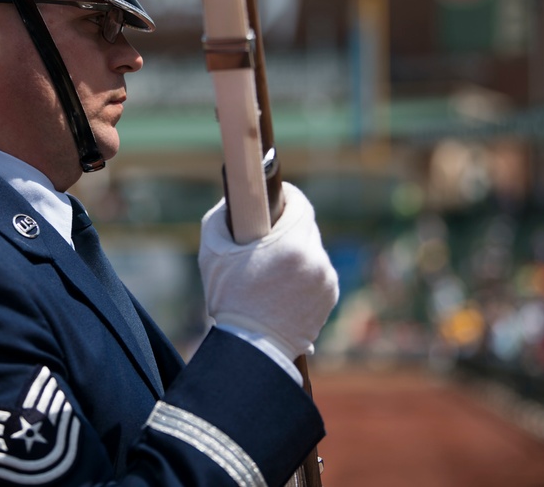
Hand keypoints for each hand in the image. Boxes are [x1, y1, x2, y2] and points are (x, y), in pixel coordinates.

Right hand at [198, 182, 338, 360]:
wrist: (253, 348)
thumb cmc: (229, 298)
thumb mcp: (212, 252)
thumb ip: (221, 217)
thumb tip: (232, 201)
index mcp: (292, 242)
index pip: (299, 202)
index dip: (286, 196)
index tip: (274, 199)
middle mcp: (315, 258)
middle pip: (306, 225)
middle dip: (287, 227)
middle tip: (265, 238)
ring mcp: (326, 279)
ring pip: (312, 250)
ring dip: (296, 252)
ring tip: (272, 269)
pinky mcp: (330, 296)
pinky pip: (318, 272)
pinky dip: (304, 274)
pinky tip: (283, 287)